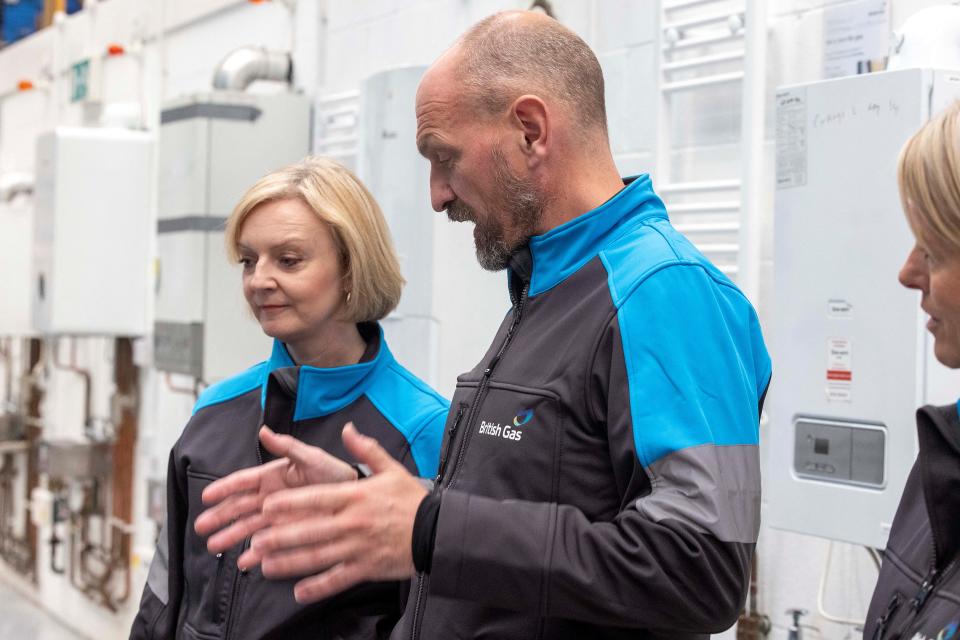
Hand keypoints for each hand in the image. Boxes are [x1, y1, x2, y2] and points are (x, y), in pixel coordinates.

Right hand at [194, 425, 357, 552]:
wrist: (354, 496)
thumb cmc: (333, 472)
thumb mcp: (311, 456)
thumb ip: (287, 446)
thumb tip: (264, 430)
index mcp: (271, 476)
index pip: (242, 482)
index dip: (224, 488)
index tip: (206, 496)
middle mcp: (269, 497)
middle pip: (238, 507)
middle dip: (219, 517)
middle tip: (201, 527)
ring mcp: (277, 517)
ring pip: (248, 527)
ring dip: (231, 536)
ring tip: (214, 546)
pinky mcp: (287, 533)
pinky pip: (267, 544)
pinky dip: (256, 553)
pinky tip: (245, 561)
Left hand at [243, 423, 427, 603]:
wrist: (436, 530)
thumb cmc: (412, 500)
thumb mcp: (391, 469)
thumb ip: (366, 450)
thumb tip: (348, 430)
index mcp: (355, 497)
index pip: (316, 499)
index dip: (289, 504)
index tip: (267, 506)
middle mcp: (353, 523)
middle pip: (310, 530)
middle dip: (280, 537)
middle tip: (256, 541)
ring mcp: (358, 548)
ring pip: (317, 557)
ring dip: (290, 563)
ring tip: (266, 566)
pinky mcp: (366, 568)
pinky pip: (337, 580)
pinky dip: (317, 587)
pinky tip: (299, 592)